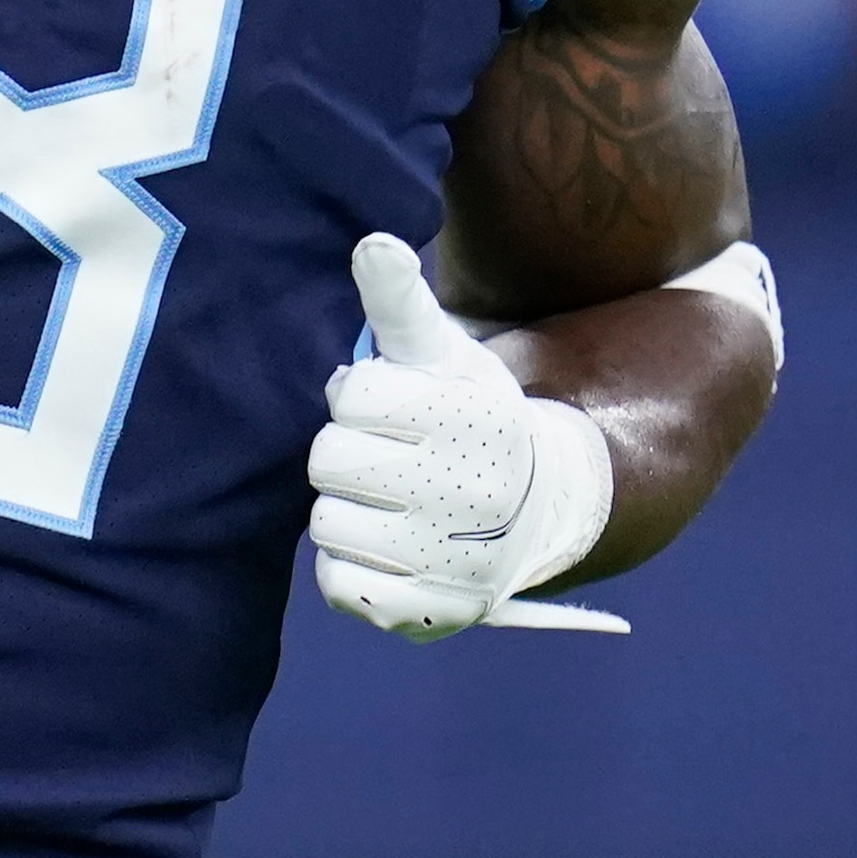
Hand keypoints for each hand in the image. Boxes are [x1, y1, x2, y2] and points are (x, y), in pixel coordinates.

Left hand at [309, 234, 622, 639]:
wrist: (532, 511)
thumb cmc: (467, 419)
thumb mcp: (444, 354)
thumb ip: (401, 301)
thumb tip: (369, 243)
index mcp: (472, 418)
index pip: (352, 395)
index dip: (363, 398)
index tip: (396, 407)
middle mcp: (469, 494)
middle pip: (328, 458)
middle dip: (347, 451)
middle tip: (387, 456)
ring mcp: (449, 562)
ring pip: (324, 522)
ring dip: (343, 509)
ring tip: (387, 502)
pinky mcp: (427, 615)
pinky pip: (336, 584)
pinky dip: (347, 565)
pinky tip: (385, 547)